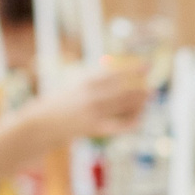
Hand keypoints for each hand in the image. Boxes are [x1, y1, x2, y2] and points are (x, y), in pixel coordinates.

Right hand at [31, 62, 149, 139]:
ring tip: (150, 98)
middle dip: (140, 88)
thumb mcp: (75, 85)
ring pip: (123, 106)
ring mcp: (93, 112)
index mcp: (87, 81)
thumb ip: (95, 80)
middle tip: (154, 86)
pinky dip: (130, 123)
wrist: (41, 123)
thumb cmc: (60, 103)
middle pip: (123, 89)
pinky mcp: (93, 128)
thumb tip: (115, 70)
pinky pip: (118, 126)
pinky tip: (140, 120)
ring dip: (139, 102)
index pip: (115, 73)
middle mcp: (91, 95)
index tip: (147, 65)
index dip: (133, 69)